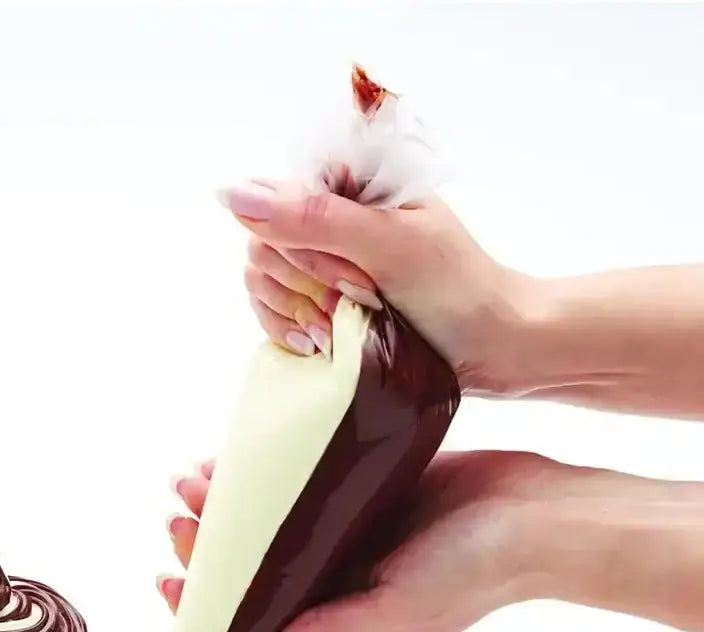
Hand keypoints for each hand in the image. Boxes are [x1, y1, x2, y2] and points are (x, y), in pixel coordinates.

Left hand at [159, 451, 553, 631]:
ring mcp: (346, 528)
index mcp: (335, 615)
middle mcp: (333, 574)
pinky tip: (238, 453)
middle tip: (177, 516)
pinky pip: (299, 479)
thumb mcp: (398, 614)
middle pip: (252, 565)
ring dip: (228, 503)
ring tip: (191, 478)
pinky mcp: (360, 487)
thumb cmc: (475, 574)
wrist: (534, 512)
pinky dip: (265, 470)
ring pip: (267, 519)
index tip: (169, 582)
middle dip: (206, 545)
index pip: (254, 620)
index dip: (205, 607)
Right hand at [218, 181, 539, 395]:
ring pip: (261, 284)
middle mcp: (328, 223)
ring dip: (294, 314)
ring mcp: (322, 267)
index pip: (275, 205)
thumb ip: (313, 217)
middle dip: (302, 285)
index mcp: (348, 190)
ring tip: (336, 334)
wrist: (494, 348)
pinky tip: (319, 347)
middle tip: (355, 304)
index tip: (348, 277)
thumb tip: (231, 193)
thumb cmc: (456, 288)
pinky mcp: (320, 308)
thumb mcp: (389, 245)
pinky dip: (288, 333)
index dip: (298, 247)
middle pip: (263, 247)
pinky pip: (272, 315)